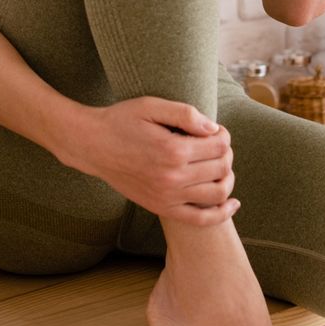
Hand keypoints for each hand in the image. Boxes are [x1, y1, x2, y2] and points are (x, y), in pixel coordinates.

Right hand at [61, 96, 236, 226]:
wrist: (92, 146)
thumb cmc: (121, 120)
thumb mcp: (151, 106)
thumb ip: (185, 114)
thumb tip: (214, 129)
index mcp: (173, 150)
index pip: (219, 144)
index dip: (223, 134)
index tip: (214, 130)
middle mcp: (172, 177)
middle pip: (222, 167)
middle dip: (226, 153)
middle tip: (215, 145)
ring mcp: (167, 196)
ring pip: (217, 193)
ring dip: (227, 178)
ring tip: (219, 167)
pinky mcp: (161, 208)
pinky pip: (200, 220)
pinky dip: (221, 214)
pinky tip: (232, 203)